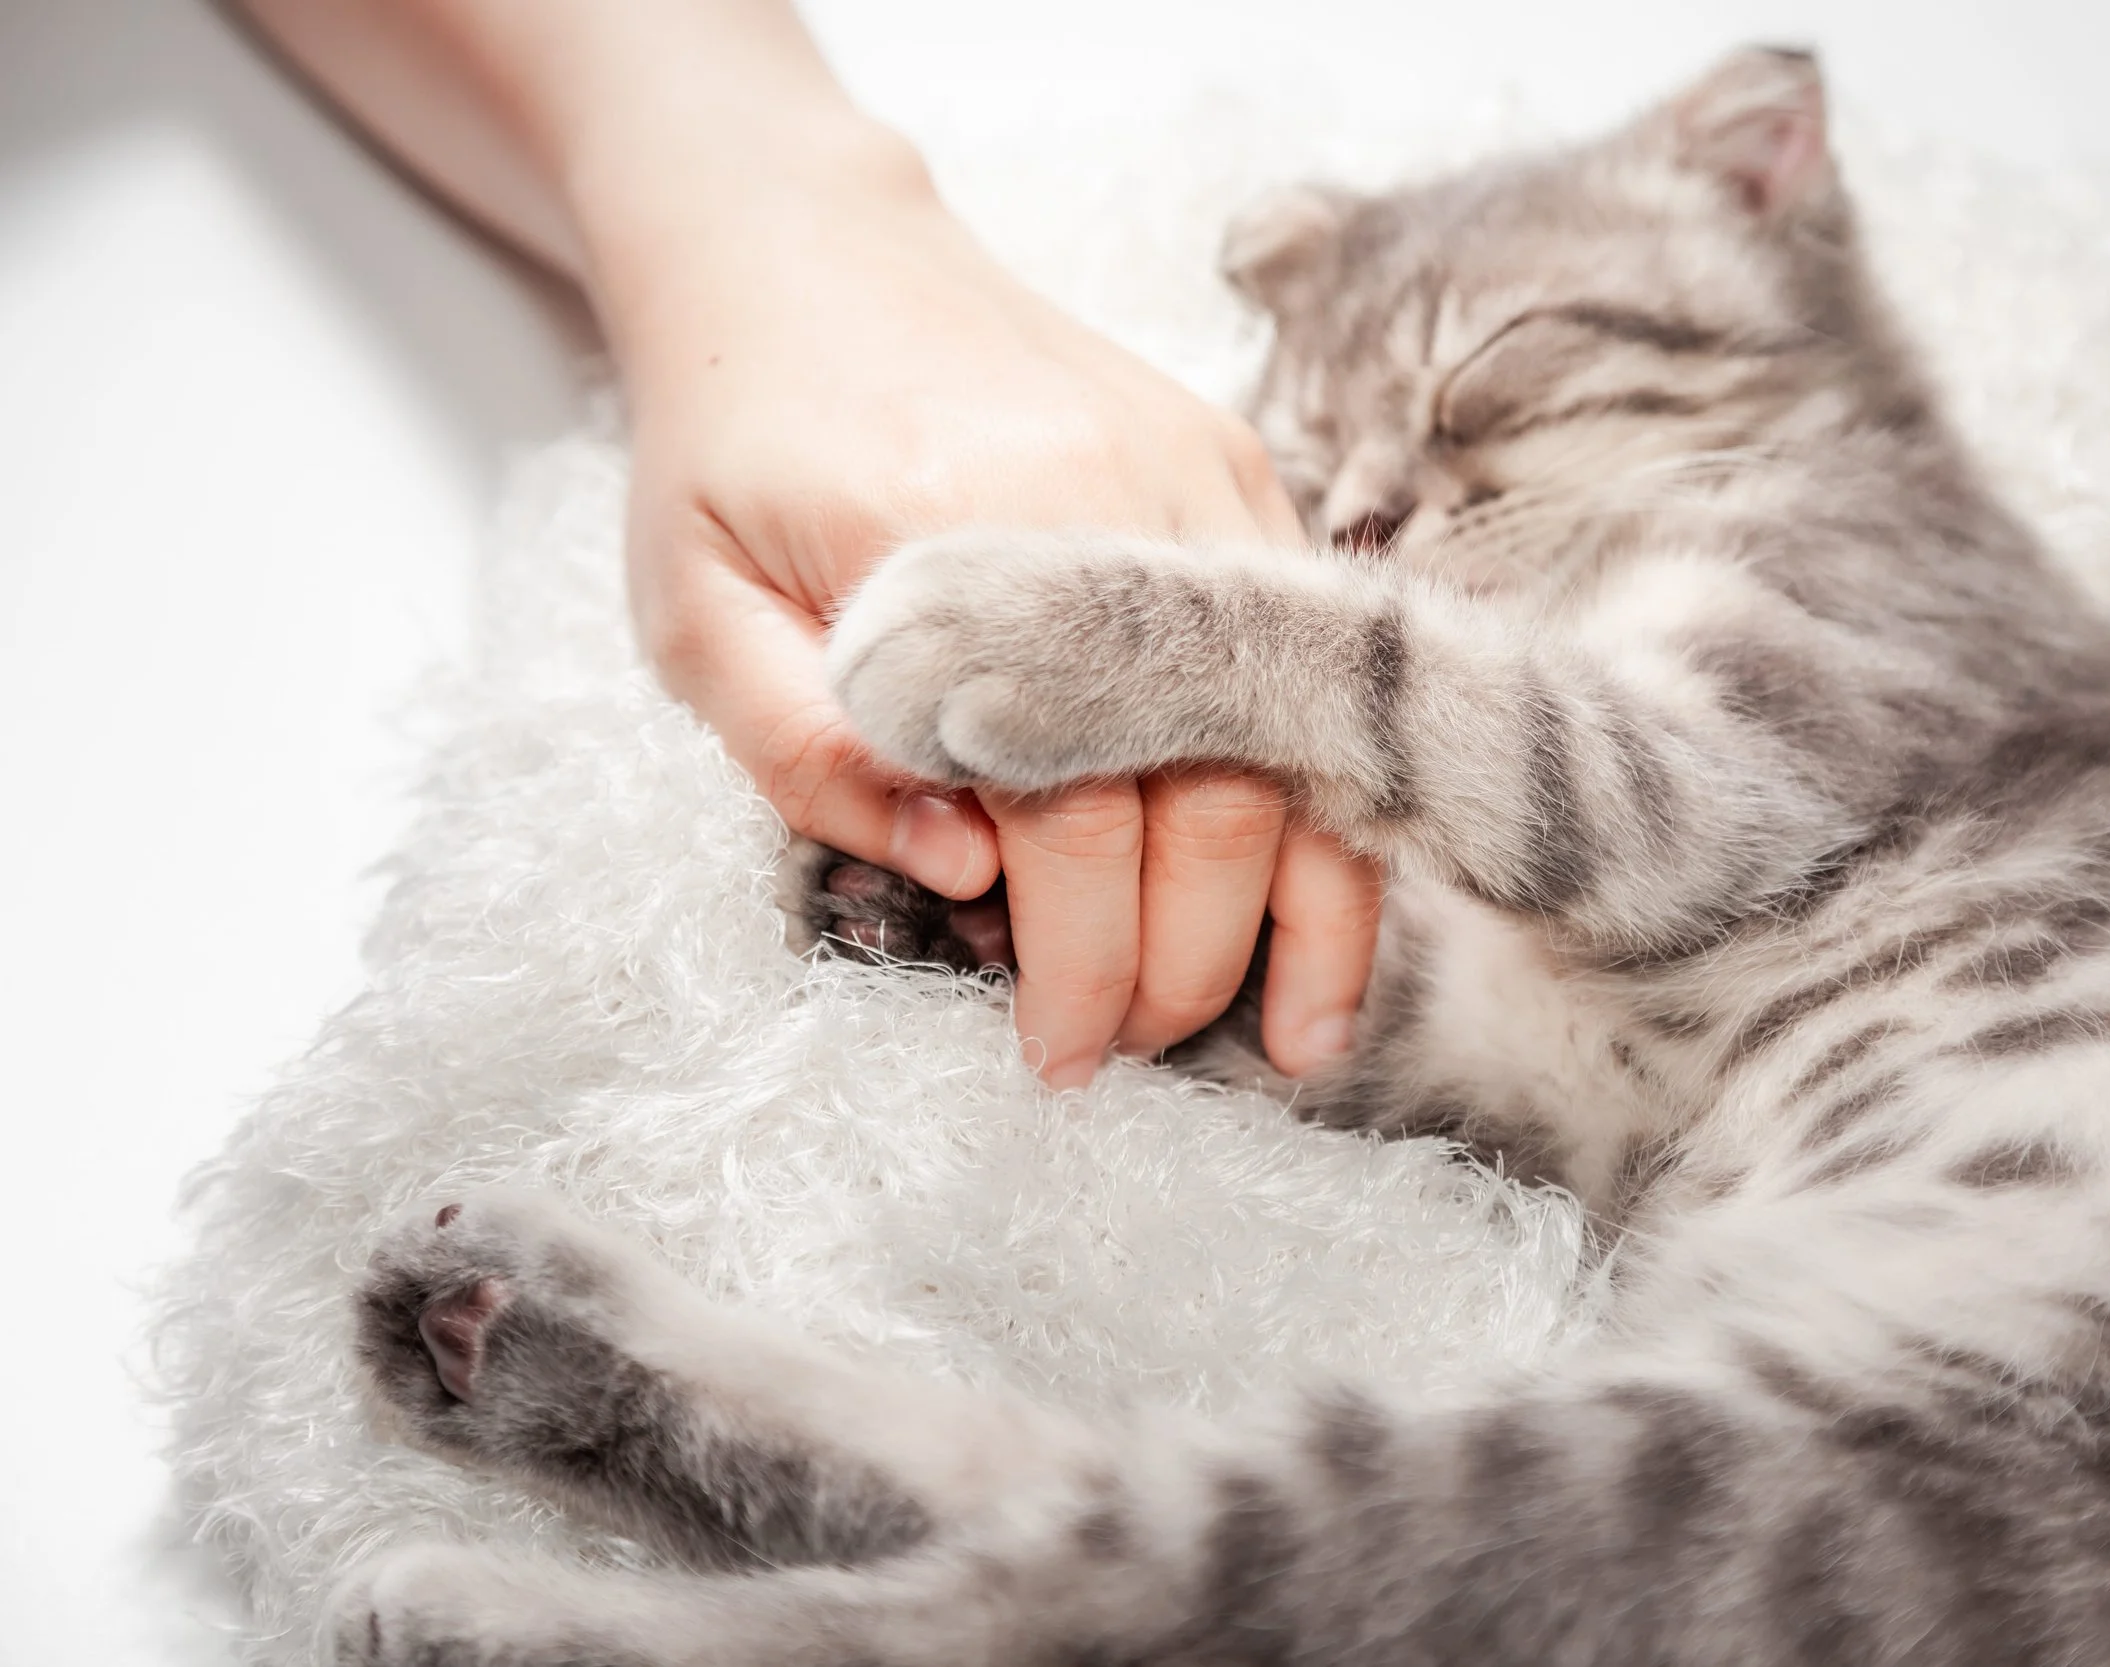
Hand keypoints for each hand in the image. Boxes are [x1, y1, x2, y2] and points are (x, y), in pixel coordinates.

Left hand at [581, 114, 1380, 1085]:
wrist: (805, 253)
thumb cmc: (735, 450)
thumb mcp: (696, 614)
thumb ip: (811, 757)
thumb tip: (965, 873)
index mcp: (958, 555)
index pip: (1070, 821)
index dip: (1078, 966)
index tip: (1058, 1057)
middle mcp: (1107, 514)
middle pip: (1210, 800)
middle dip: (1185, 964)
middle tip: (1131, 1047)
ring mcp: (1193, 486)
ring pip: (1295, 736)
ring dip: (1308, 908)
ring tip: (1294, 1037)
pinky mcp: (1232, 471)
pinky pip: (1310, 659)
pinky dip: (1327, 787)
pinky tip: (1325, 890)